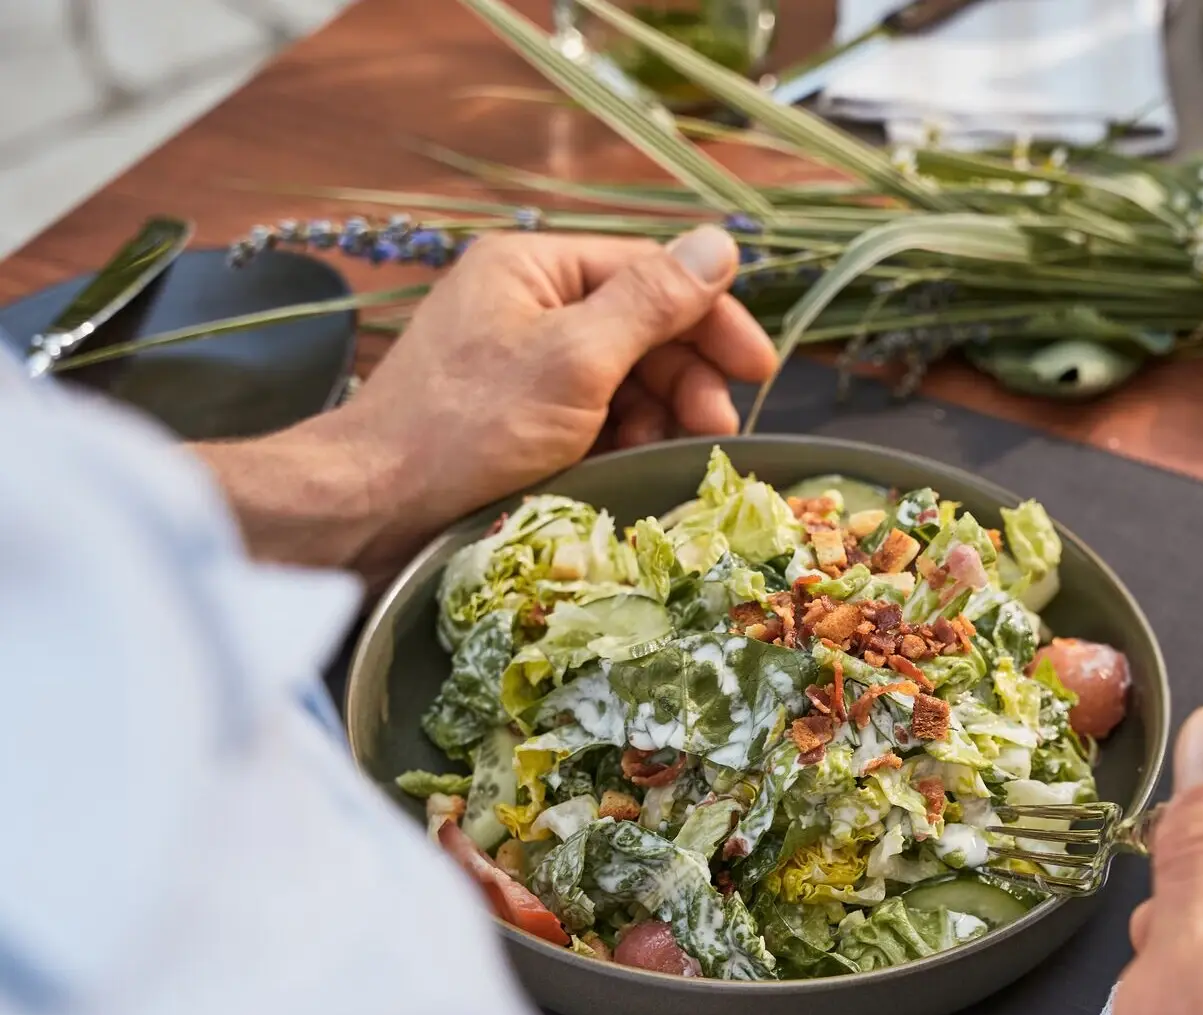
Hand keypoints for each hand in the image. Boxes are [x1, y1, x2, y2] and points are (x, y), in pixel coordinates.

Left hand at [197, 227, 775, 577]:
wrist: (370, 508)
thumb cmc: (466, 428)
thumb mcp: (573, 360)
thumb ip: (651, 302)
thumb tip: (720, 244)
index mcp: (532, 267)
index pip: (649, 270)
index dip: (711, 316)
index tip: (757, 370)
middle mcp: (525, 303)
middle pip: (640, 325)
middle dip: (685, 377)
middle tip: (715, 429)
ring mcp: (517, 361)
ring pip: (621, 376)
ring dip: (658, 414)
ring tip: (669, 454)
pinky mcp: (513, 416)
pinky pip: (590, 415)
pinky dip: (619, 439)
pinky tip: (626, 467)